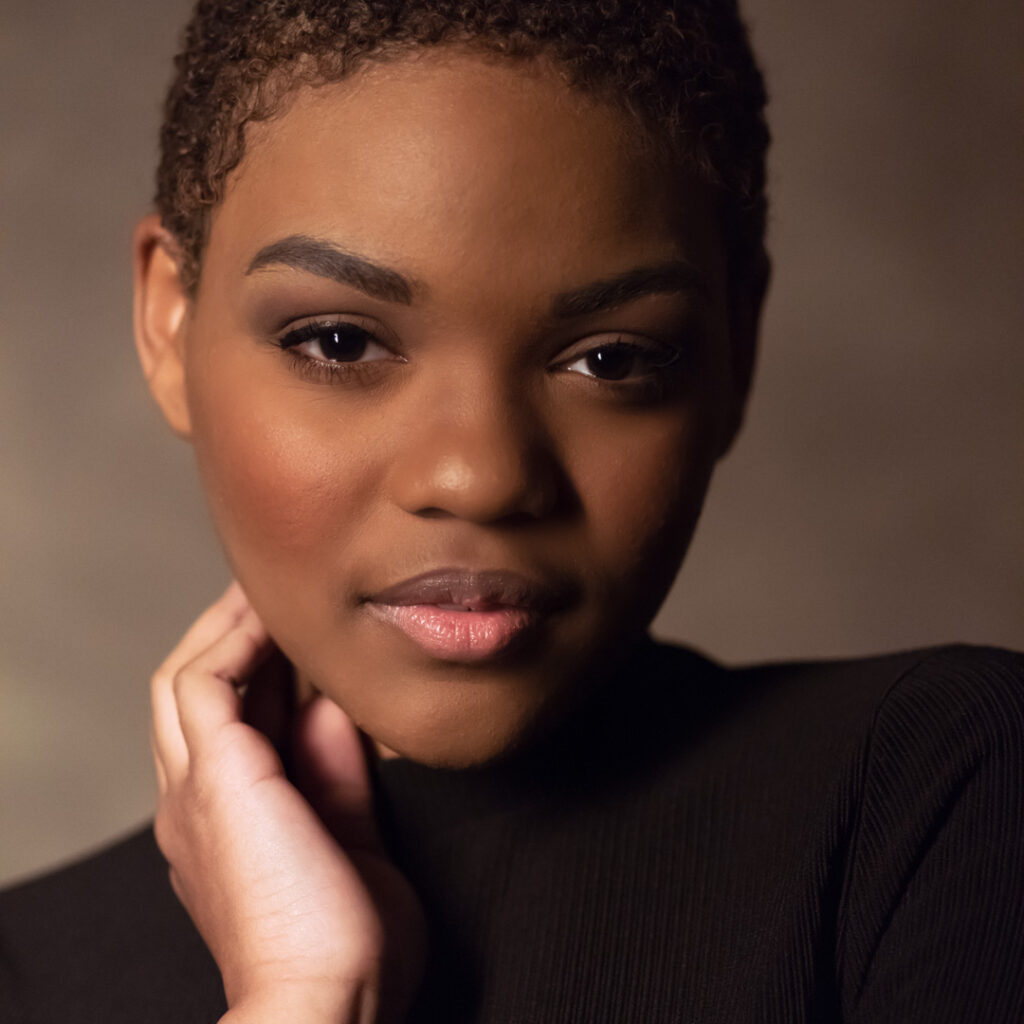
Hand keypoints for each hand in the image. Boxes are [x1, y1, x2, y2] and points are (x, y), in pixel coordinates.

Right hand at [150, 583, 425, 1022]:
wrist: (330, 1002)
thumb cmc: (347, 944)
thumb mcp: (351, 836)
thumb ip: (339, 772)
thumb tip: (338, 706)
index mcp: (226, 826)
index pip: (233, 726)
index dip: (267, 675)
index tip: (310, 639)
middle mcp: (194, 804)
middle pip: (194, 695)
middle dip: (235, 639)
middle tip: (282, 600)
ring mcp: (194, 790)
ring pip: (183, 678)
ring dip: (227, 628)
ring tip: (271, 592)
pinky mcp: (212, 776)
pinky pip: (202, 681)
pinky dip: (231, 640)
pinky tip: (271, 616)